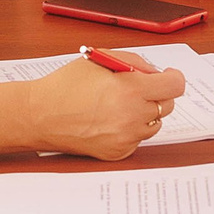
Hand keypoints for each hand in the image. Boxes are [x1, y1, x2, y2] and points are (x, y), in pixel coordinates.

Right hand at [17, 53, 188, 158]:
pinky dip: (130, 130)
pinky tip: (109, 121)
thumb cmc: (65, 86)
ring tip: (118, 105)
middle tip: (136, 89)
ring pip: (154, 123)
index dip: (172, 78)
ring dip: (144, 113)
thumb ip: (134, 62)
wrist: (39, 116)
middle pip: (167, 105)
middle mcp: (132, 117)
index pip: (175, 86)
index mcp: (130, 90)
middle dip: (156, 94)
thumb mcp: (100, 60)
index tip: (168, 76)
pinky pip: (138, 139)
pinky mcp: (118, 153)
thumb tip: (156, 73)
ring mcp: (126, 138)